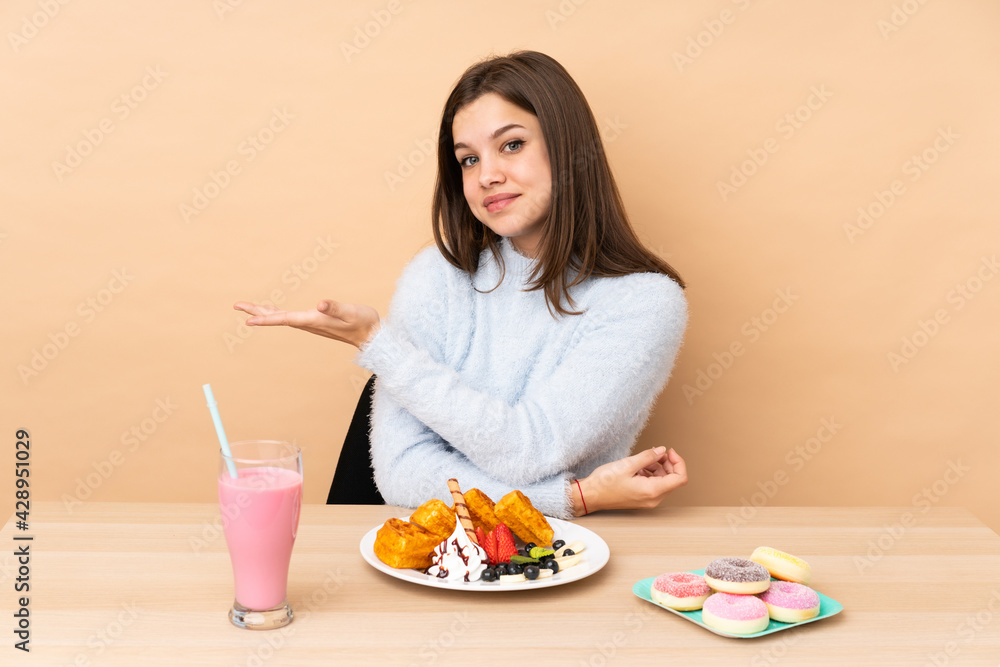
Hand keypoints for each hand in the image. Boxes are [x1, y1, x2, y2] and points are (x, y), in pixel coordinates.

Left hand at [233, 299, 380, 348]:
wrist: (372, 336)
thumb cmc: (363, 322)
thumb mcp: (351, 312)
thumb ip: (335, 308)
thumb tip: (320, 304)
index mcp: (314, 321)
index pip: (284, 319)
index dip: (265, 319)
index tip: (247, 320)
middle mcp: (309, 324)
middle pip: (277, 318)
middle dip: (257, 312)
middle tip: (237, 305)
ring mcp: (311, 324)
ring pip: (282, 318)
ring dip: (265, 313)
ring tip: (249, 308)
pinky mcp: (316, 322)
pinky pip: (290, 318)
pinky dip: (278, 314)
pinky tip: (275, 311)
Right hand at [572, 447, 687, 515]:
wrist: (590, 495)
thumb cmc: (605, 483)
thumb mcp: (628, 464)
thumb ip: (648, 456)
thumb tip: (662, 450)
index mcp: (652, 491)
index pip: (680, 478)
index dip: (678, 462)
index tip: (669, 451)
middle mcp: (653, 499)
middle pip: (673, 479)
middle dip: (667, 463)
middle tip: (656, 452)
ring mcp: (648, 500)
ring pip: (663, 481)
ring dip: (658, 467)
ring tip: (644, 459)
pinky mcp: (641, 498)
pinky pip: (654, 484)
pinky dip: (651, 473)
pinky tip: (639, 466)